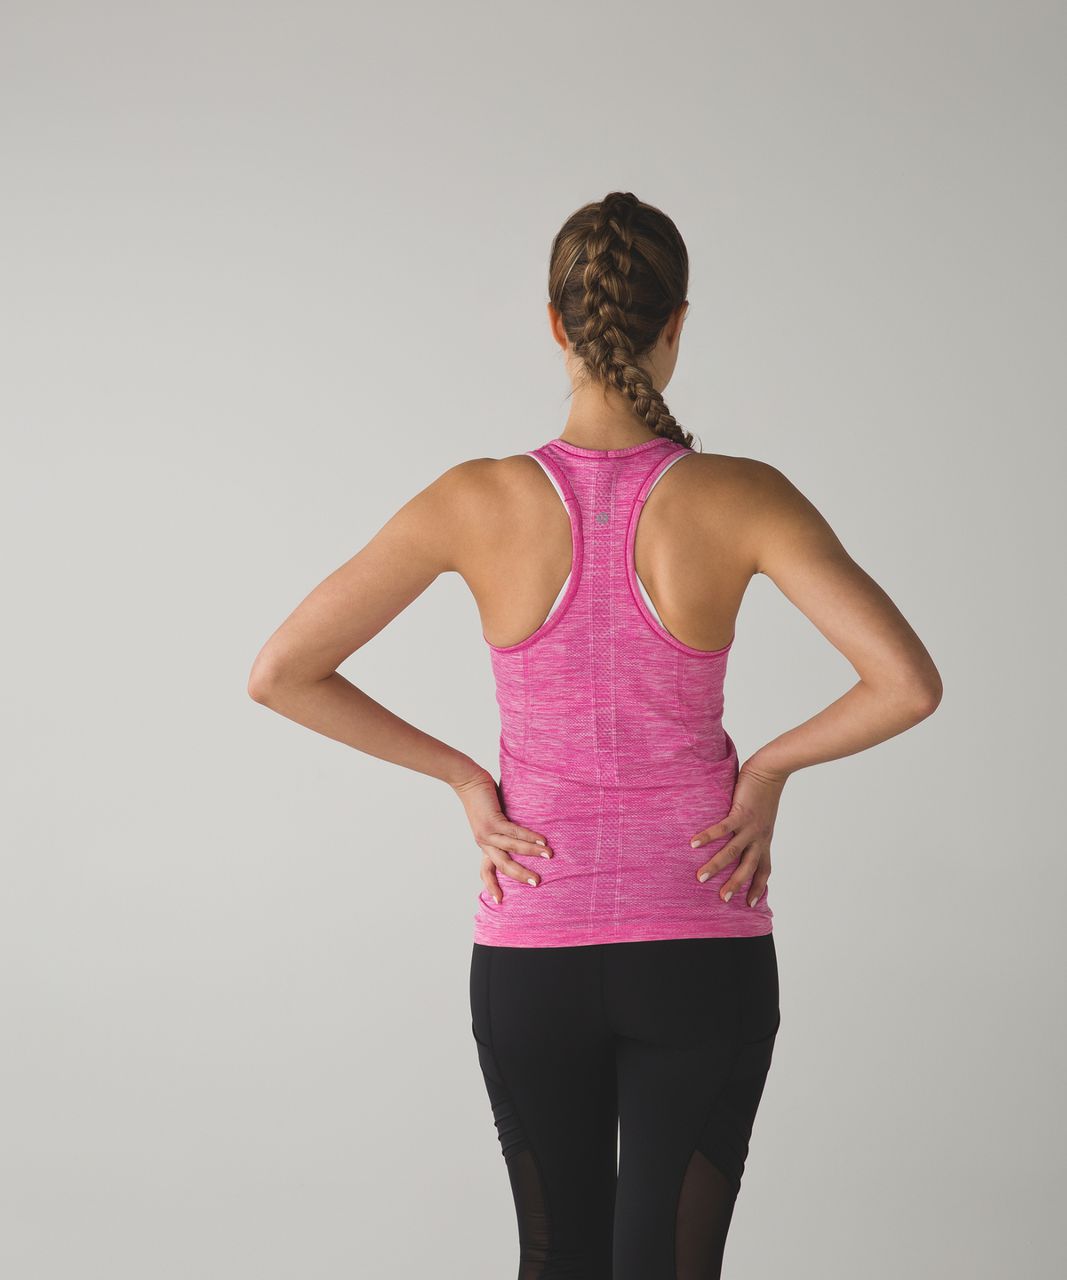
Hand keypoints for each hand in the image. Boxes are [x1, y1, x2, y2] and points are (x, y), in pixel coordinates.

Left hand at [451, 767, 553, 903]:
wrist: (467, 780)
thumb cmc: (483, 798)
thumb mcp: (493, 820)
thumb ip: (504, 831)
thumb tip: (525, 836)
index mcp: (484, 844)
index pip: (486, 870)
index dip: (492, 886)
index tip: (499, 901)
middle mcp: (484, 842)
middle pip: (502, 866)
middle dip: (520, 875)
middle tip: (537, 883)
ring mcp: (487, 833)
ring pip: (511, 850)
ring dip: (531, 854)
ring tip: (549, 856)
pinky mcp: (492, 821)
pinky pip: (514, 832)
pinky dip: (529, 837)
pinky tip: (542, 840)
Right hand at [688, 761, 787, 907]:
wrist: (771, 771)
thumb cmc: (764, 791)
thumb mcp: (762, 817)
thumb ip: (752, 829)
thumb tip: (738, 834)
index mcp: (764, 840)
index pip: (764, 870)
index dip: (758, 887)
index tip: (750, 903)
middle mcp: (759, 837)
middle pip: (748, 867)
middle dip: (735, 885)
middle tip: (722, 899)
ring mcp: (750, 827)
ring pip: (733, 853)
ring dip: (716, 866)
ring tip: (701, 878)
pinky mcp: (741, 813)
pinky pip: (723, 829)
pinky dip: (708, 837)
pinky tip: (693, 843)